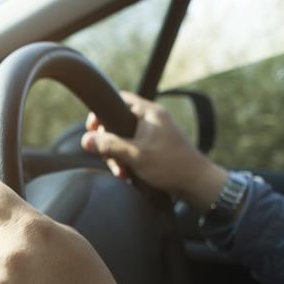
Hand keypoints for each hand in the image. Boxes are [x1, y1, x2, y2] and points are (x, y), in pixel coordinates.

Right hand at [81, 91, 227, 211]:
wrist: (198, 184)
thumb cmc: (171, 166)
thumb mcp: (135, 155)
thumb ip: (109, 146)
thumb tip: (85, 140)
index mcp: (149, 113)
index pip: (119, 99)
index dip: (102, 112)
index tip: (92, 129)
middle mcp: (153, 119)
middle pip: (118, 122)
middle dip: (109, 142)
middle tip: (108, 158)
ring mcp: (155, 134)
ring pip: (125, 138)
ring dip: (118, 155)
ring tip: (121, 172)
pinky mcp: (157, 147)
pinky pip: (134, 148)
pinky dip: (128, 160)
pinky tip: (129, 175)